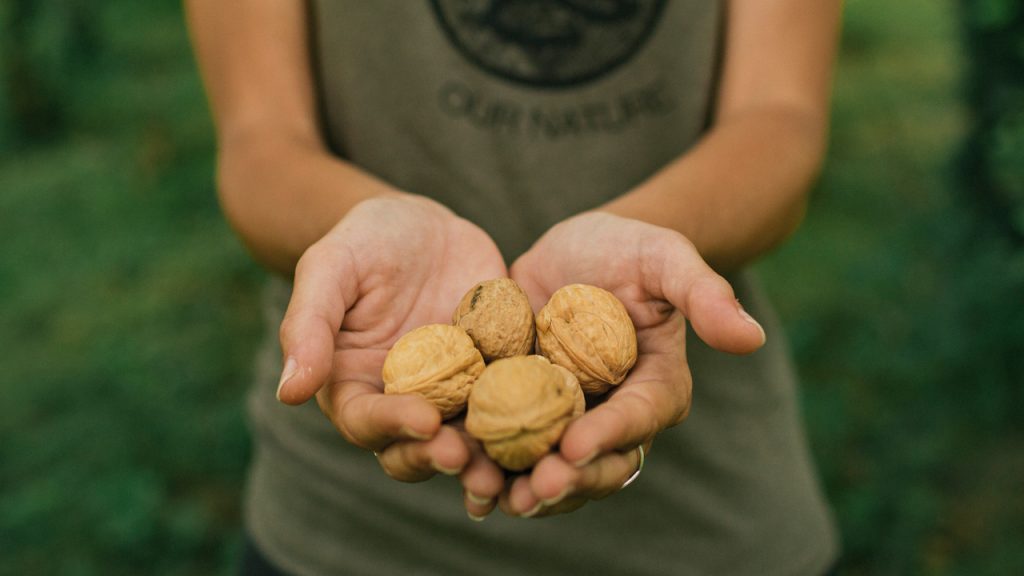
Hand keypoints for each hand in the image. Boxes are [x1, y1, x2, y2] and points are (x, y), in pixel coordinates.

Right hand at [276, 194, 506, 518]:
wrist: (423, 224)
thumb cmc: (364, 241)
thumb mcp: (330, 267)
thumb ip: (308, 325)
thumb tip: (290, 392)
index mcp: (356, 386)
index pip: (368, 421)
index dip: (393, 427)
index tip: (423, 421)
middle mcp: (405, 401)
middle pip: (419, 447)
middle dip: (443, 457)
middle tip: (470, 458)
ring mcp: (455, 394)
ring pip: (471, 440)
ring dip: (492, 458)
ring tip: (517, 463)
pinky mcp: (498, 376)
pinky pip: (516, 404)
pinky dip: (534, 420)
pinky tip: (559, 425)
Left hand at [503, 212, 765, 516]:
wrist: (574, 249)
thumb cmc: (628, 248)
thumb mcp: (665, 257)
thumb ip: (704, 293)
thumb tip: (752, 338)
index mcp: (654, 388)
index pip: (637, 419)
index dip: (610, 436)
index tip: (576, 446)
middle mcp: (612, 414)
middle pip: (595, 463)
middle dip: (566, 481)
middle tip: (532, 490)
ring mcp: (565, 417)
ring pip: (549, 467)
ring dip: (521, 487)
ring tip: (489, 493)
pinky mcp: (522, 409)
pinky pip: (508, 446)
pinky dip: (486, 463)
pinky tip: (459, 472)